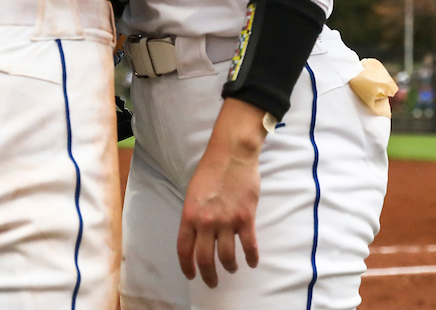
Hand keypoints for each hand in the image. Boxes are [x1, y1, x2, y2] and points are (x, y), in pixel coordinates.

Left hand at [177, 100, 265, 287]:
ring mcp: (227, 221)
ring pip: (227, 257)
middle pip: (205, 259)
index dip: (187, 267)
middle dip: (208, 275)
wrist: (232, 154)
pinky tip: (251, 262)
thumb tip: (197, 234)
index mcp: (189, 215)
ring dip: (230, 267)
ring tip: (232, 268)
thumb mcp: (193, 193)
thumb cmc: (211, 170)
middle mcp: (206, 222)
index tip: (191, 275)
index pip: (184, 250)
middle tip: (212, 282)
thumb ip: (194, 215)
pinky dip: (251, 258)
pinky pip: (249, 246)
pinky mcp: (245, 218)